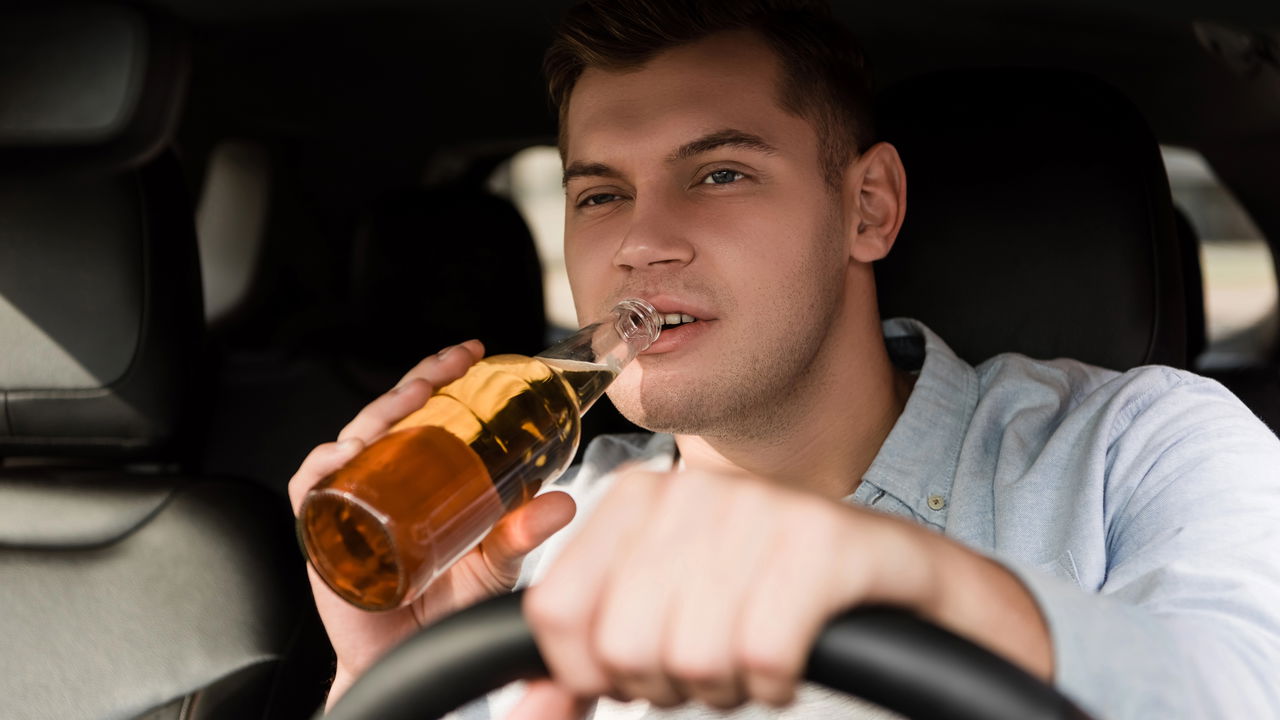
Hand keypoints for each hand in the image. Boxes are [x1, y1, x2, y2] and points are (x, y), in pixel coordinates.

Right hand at [287, 340, 576, 709]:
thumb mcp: (494, 563)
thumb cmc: (446, 607)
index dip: (442, 377)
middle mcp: (384, 481)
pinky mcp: (321, 532)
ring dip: (375, 415)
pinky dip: (322, 467)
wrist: (408, 656)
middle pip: (387, 416)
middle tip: (445, 370)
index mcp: (421, 476)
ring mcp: (350, 502)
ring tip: (407, 402)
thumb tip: (562, 503)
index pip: (426, 412)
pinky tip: (346, 455)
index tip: (471, 354)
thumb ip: (523, 534)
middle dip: (414, 384)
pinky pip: (308, 489)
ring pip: (350, 440)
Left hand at [515, 466, 1050, 716]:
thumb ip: (584, 669)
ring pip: (693, 658)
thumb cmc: (766, 600)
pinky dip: (777, 681)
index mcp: (635, 498)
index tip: (643, 665)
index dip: (593, 671)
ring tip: (755, 649)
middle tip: (716, 655)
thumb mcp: (663, 622)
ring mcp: (761, 508)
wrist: (899, 583)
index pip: (554, 614)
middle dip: (669, 683)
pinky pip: (763, 654)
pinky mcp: (826, 542)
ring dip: (730, 684)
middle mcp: (691, 489)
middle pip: (621, 645)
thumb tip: (523, 711)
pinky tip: (794, 653)